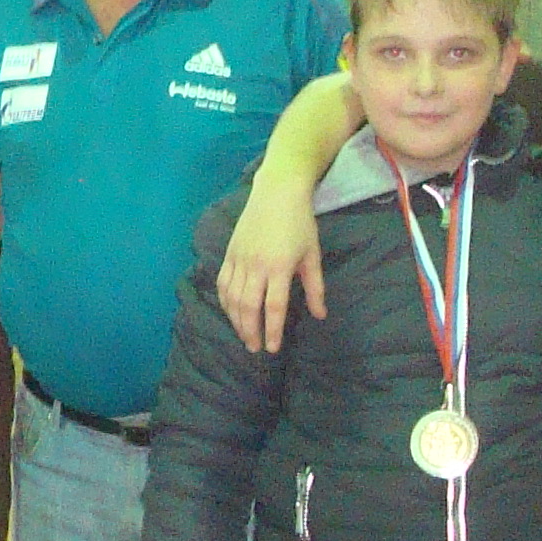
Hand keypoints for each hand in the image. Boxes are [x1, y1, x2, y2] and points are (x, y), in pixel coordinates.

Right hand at [217, 171, 325, 353]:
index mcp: (279, 267)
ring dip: (236, 320)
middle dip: (250, 331)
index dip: (273, 330)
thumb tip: (319, 315)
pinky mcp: (229, 254)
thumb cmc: (300, 223)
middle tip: (255, 348)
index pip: (273, 306)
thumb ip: (315, 287)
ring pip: (232, 298)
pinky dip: (224, 302)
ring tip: (244, 335)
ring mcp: (239, 260)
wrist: (276, 192)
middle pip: (248, 306)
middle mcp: (255, 266)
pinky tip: (230, 313)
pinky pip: (222, 284)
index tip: (272, 348)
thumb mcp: (312, 254)